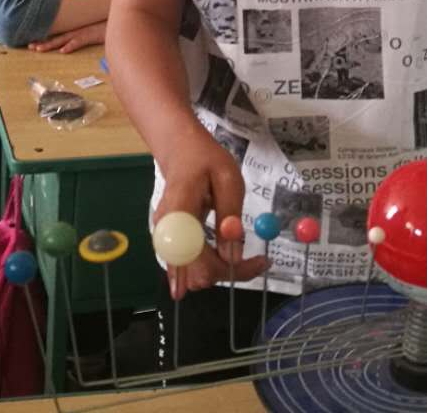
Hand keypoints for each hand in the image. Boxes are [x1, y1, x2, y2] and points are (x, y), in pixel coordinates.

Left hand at [28, 21, 105, 53]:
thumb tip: (77, 42)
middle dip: (43, 42)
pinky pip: (80, 41)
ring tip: (39, 49)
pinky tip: (63, 50)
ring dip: (51, 44)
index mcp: (76, 29)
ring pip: (63, 39)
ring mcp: (83, 32)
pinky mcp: (92, 35)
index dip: (46, 39)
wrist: (118, 16)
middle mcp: (77, 30)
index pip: (58, 35)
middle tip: (30, 47)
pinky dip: (71, 45)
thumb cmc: (108, 24)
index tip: (33, 43)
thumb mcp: (94, 30)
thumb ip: (86, 35)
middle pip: (57, 37)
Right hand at [154, 127, 266, 299]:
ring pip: (194, 275)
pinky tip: (227, 252)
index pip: (198, 261)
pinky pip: (192, 266)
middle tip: (256, 259)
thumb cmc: (205, 159)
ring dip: (221, 270)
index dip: (228, 269)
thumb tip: (233, 255)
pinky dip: (212, 265)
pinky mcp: (173, 242)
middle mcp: (167, 233)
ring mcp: (167, 239)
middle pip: (196, 275)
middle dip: (228, 272)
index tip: (259, 261)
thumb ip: (229, 214)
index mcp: (180, 214)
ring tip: (243, 252)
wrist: (180, 150)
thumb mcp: (227, 178)